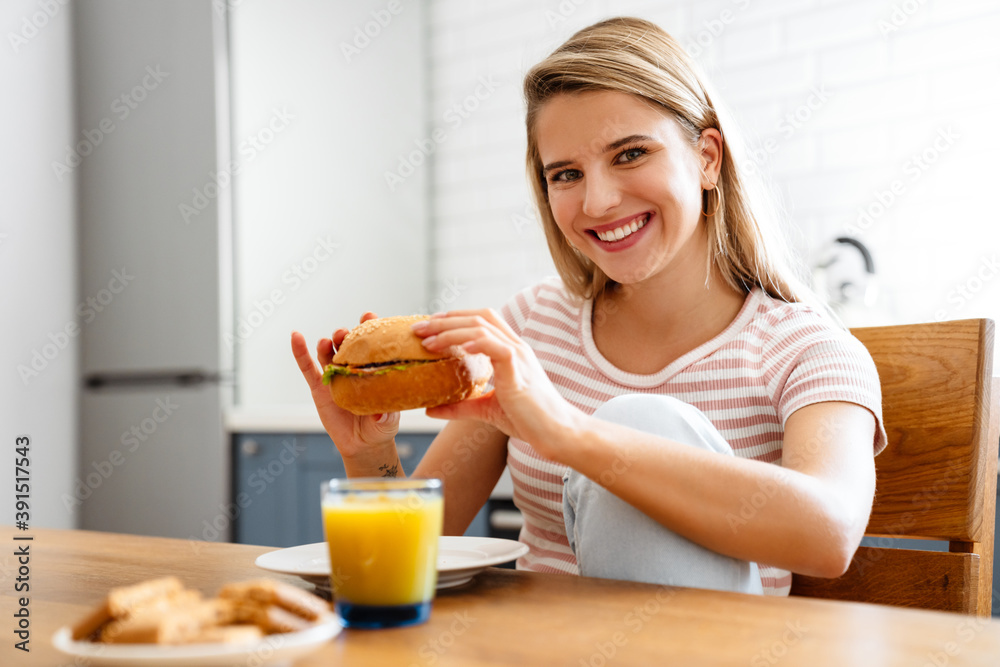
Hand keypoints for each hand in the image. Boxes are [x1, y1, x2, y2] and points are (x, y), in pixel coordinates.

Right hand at [291, 312, 399, 459]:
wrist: (363, 444)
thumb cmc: (381, 425)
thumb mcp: (388, 419)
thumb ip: (384, 415)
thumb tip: (379, 414)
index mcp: (372, 368)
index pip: (371, 343)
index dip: (369, 327)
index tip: (368, 316)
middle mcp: (353, 368)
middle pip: (346, 345)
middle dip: (345, 336)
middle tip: (345, 334)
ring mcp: (334, 376)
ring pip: (328, 354)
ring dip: (328, 344)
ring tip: (328, 341)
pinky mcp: (319, 388)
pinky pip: (307, 368)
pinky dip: (300, 352)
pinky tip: (296, 336)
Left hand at [412, 308, 581, 457]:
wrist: (555, 433)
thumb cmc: (528, 420)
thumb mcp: (486, 409)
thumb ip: (460, 406)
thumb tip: (430, 408)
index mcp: (510, 351)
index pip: (482, 320)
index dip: (454, 318)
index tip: (430, 325)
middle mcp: (515, 346)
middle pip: (478, 317)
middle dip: (445, 320)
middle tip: (418, 329)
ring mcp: (518, 355)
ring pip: (482, 327)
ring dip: (451, 330)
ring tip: (428, 341)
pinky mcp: (519, 369)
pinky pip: (495, 346)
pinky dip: (475, 342)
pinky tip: (458, 347)